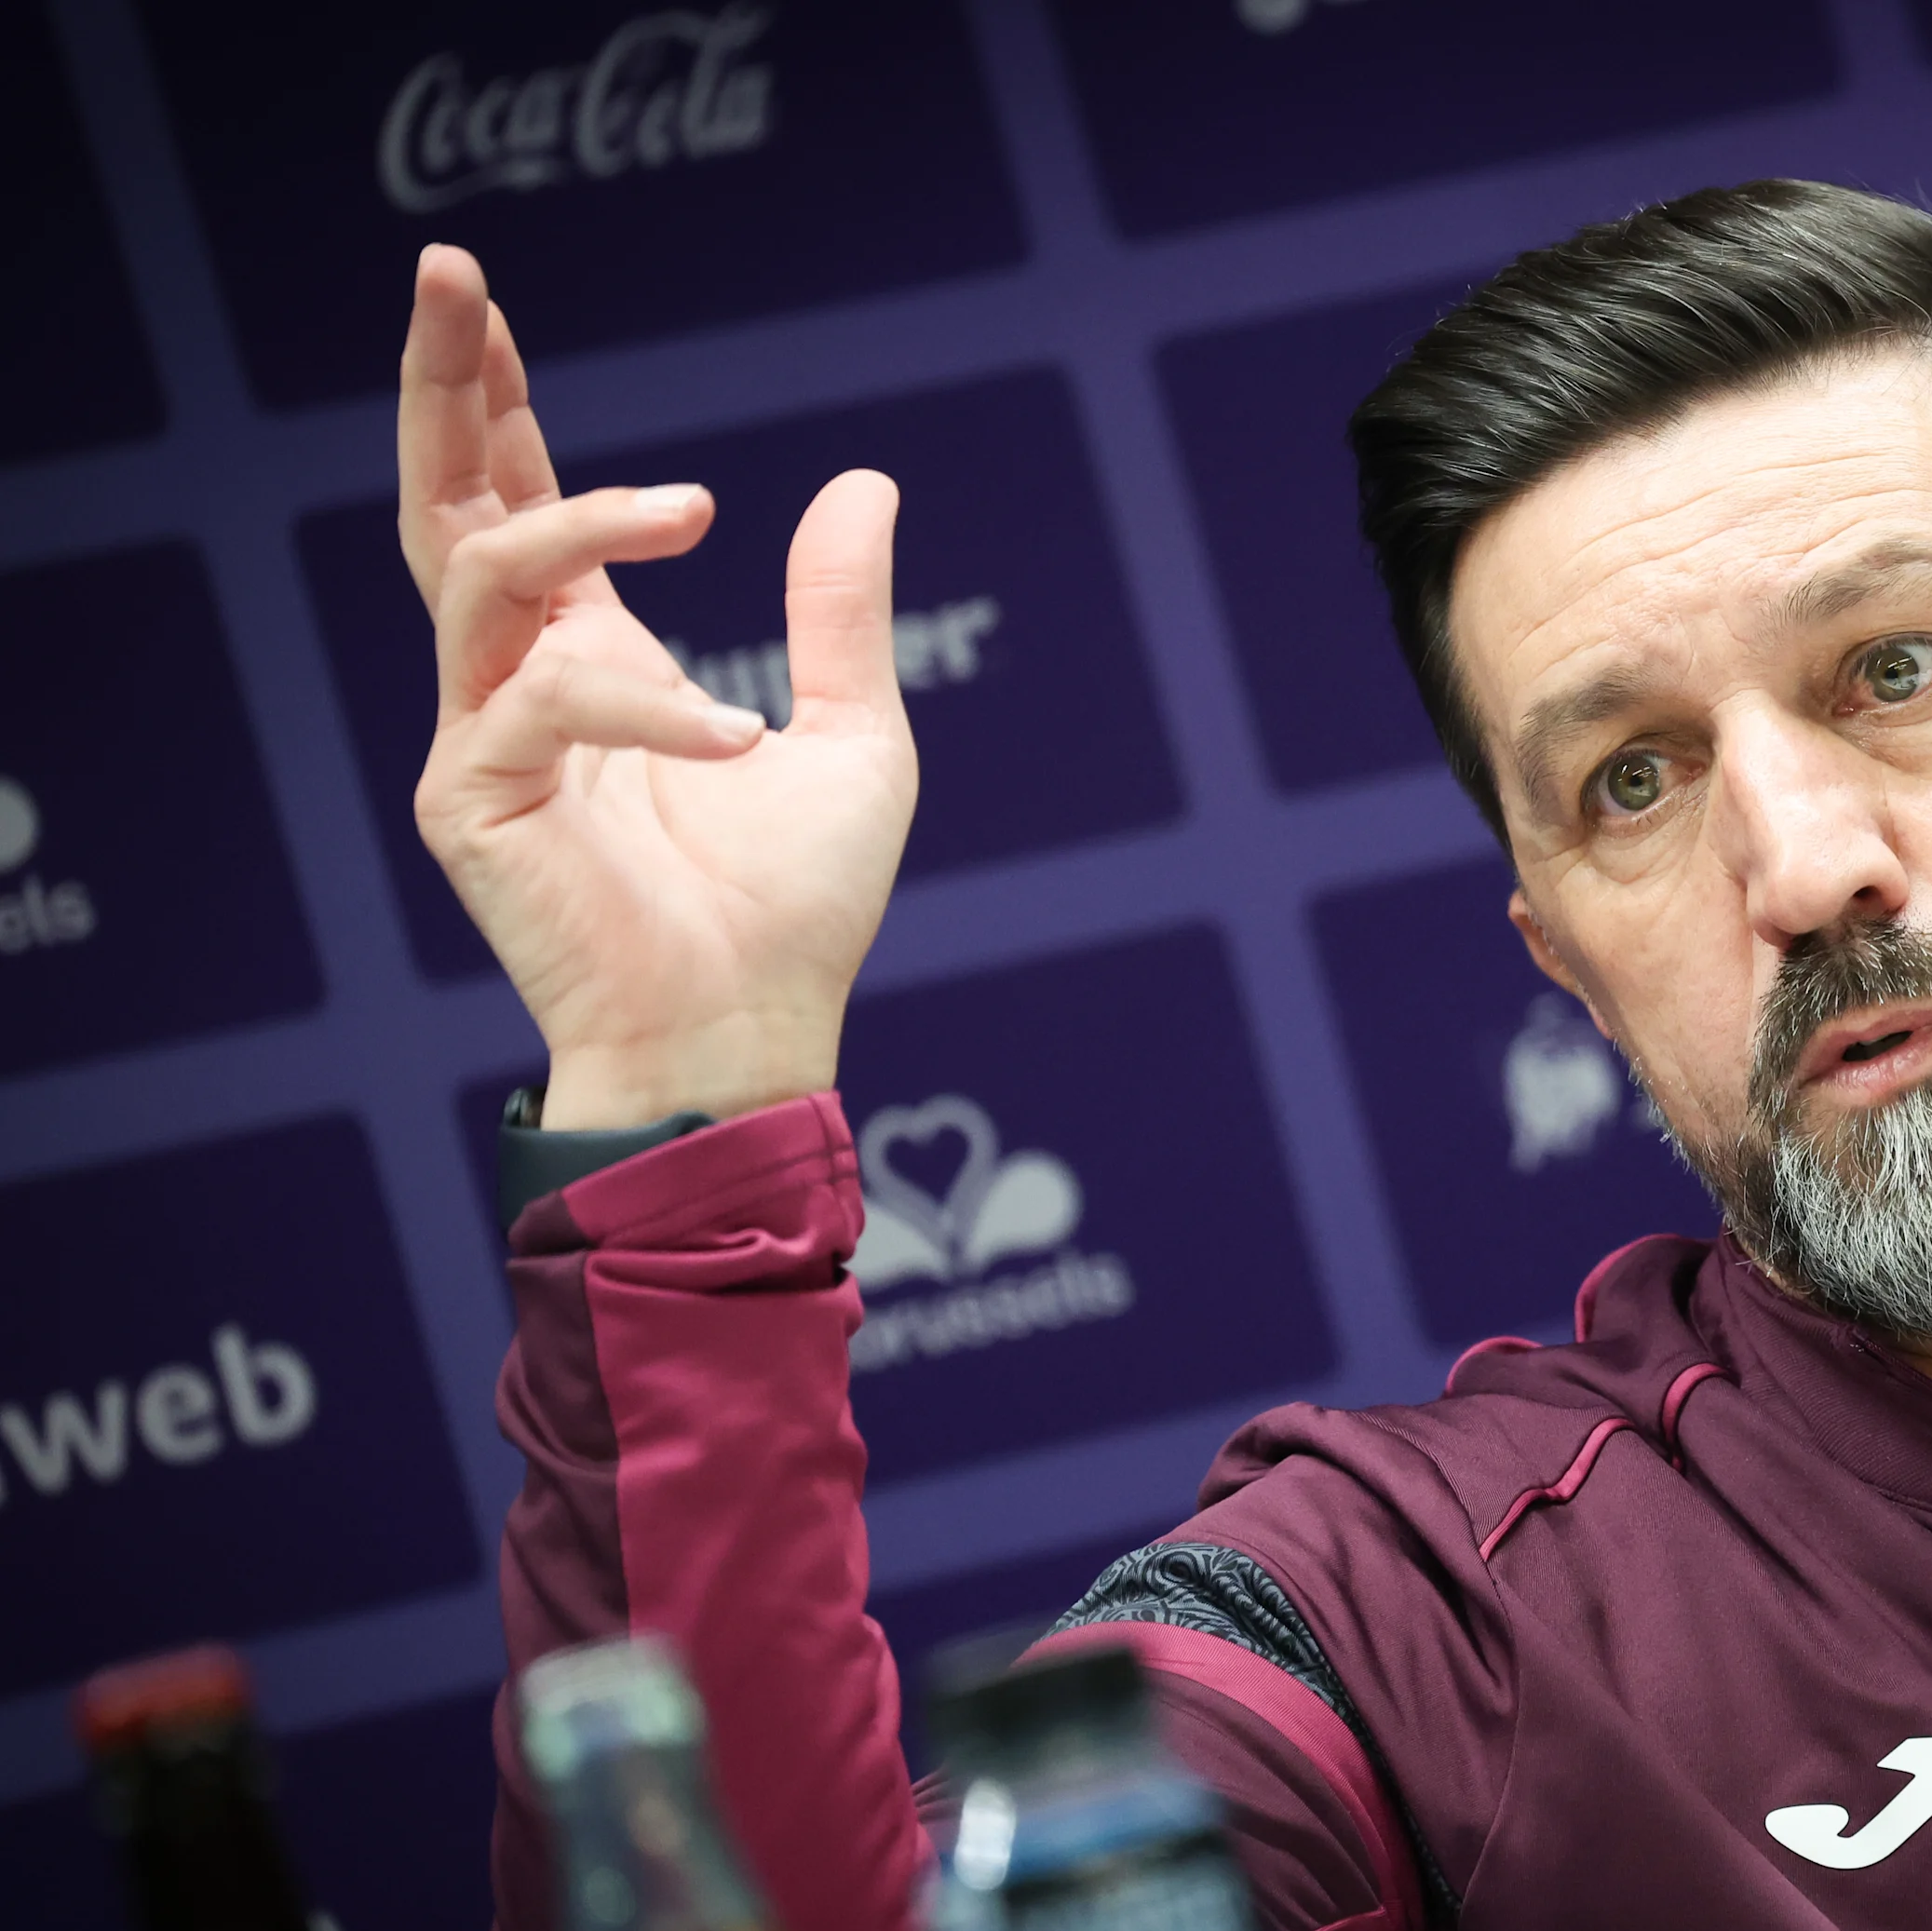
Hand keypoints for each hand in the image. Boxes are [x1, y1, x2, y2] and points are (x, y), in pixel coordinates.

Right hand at [400, 244, 916, 1129]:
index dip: (500, 399)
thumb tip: (863, 482)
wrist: (753, 1034)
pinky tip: (739, 741)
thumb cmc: (793, 909)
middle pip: (446, 499)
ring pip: (483, 569)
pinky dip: (656, 704)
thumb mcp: (852, 738)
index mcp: (593, 659)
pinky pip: (546, 701)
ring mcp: (483, 739)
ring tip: (694, 509)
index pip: (521, 499)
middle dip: (445, 381)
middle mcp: (519, 684)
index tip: (480, 296)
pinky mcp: (472, 801)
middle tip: (449, 272)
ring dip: (585, 518)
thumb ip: (838, 611)